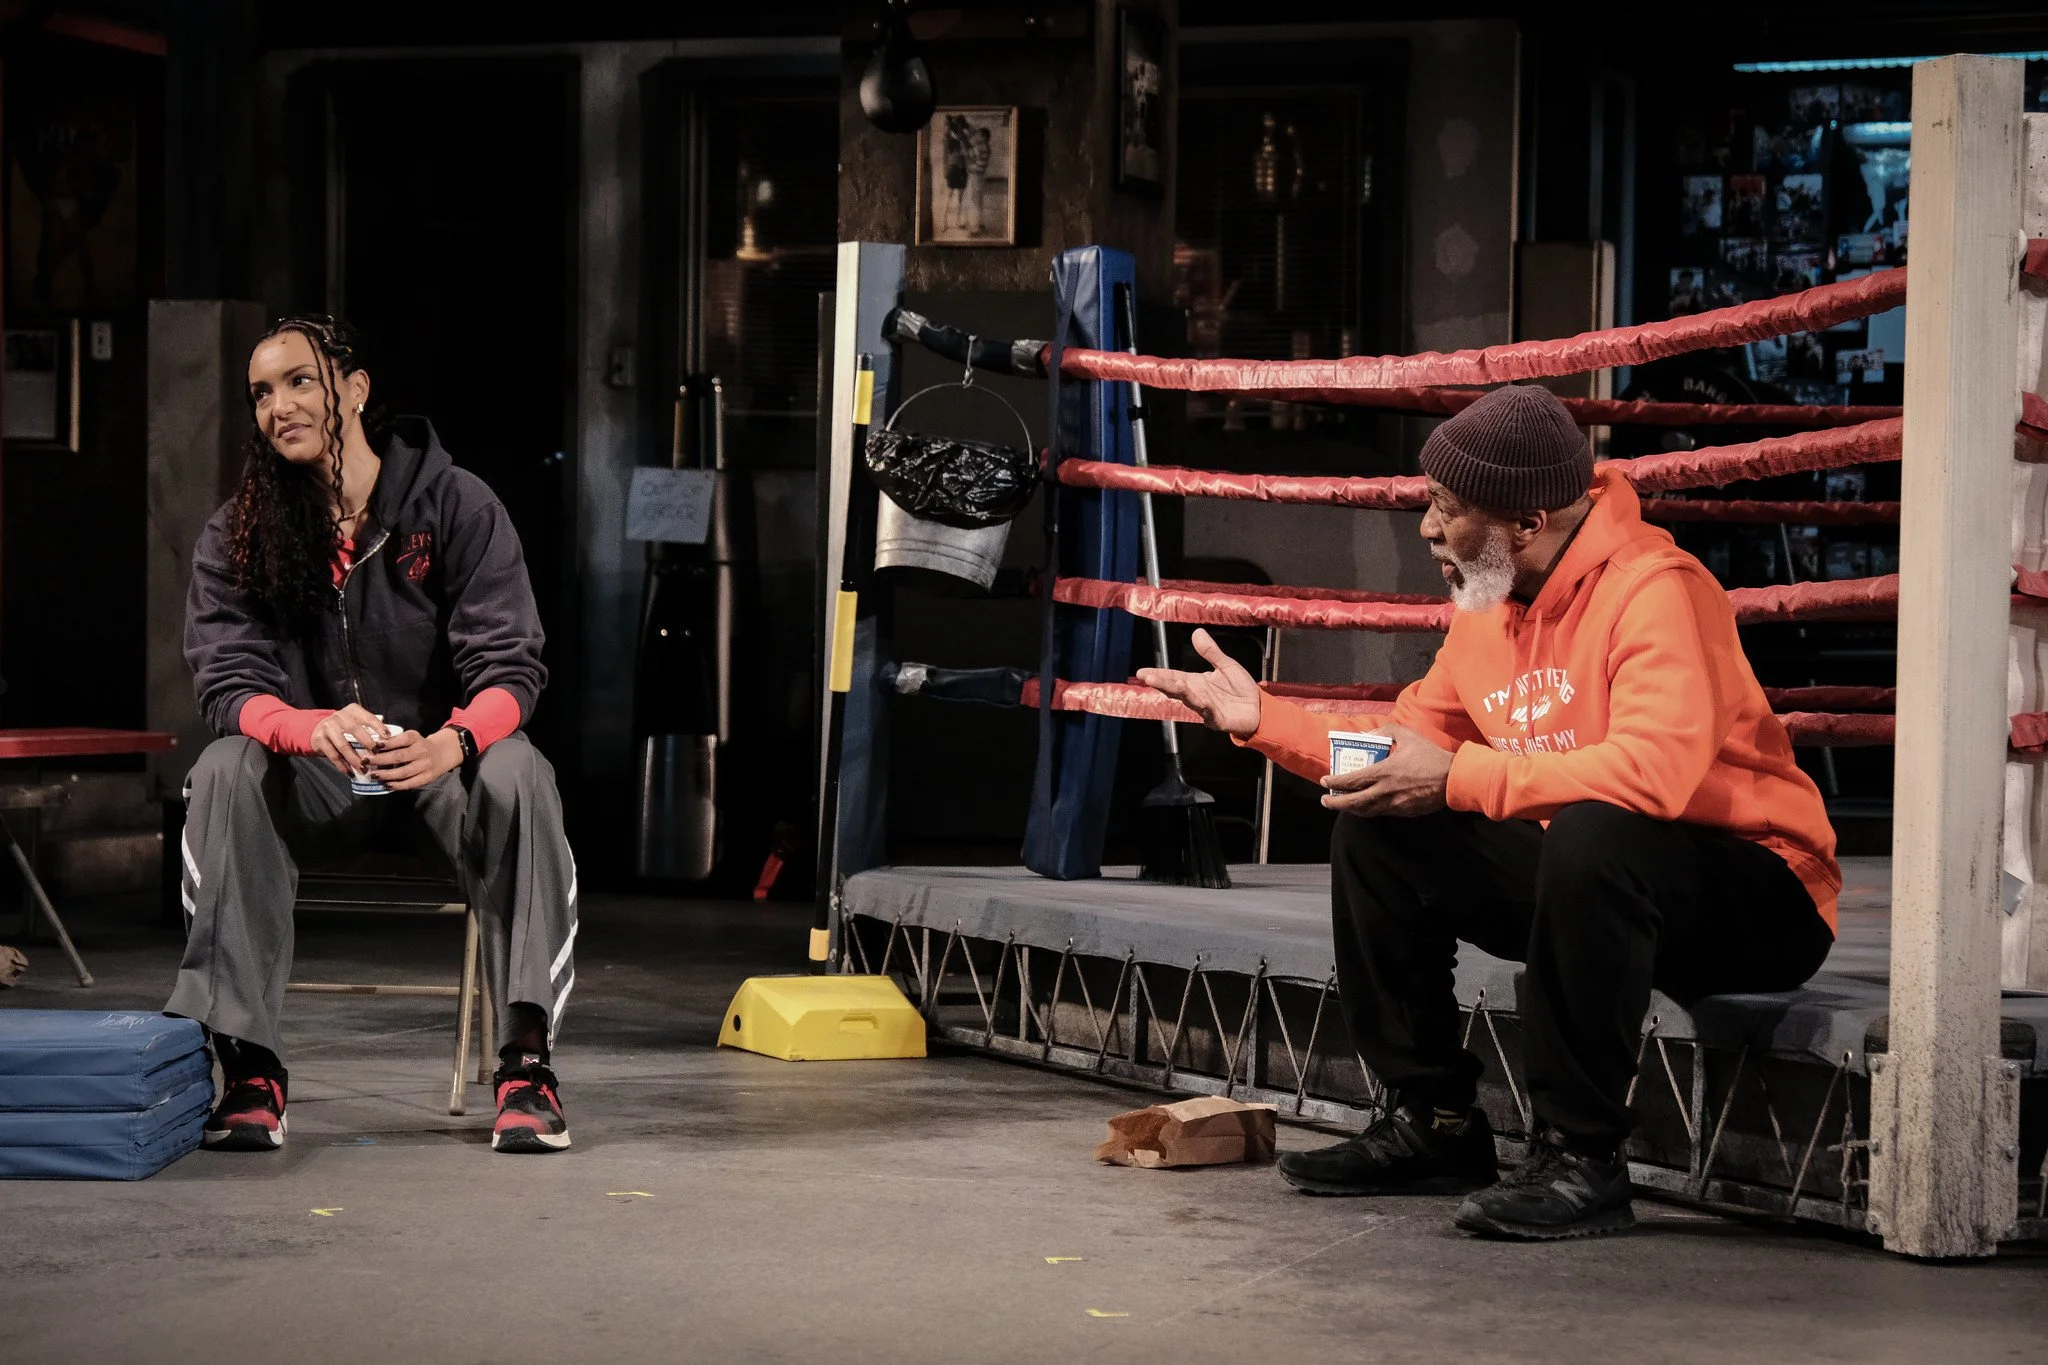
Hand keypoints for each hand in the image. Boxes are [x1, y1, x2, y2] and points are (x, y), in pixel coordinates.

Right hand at [309, 703, 389, 779]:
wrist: (317, 729)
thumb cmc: (344, 727)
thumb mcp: (355, 721)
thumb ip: (369, 728)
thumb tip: (388, 742)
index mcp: (353, 710)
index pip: (368, 717)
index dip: (379, 727)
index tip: (387, 738)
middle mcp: (340, 716)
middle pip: (355, 730)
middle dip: (368, 744)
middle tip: (376, 755)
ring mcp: (328, 727)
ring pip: (343, 746)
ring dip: (355, 760)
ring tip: (364, 769)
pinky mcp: (319, 739)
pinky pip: (333, 755)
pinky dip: (343, 766)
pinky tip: (350, 773)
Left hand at [363, 728, 465, 791]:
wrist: (442, 754)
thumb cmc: (419, 745)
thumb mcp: (410, 738)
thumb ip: (395, 740)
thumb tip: (375, 745)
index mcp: (416, 738)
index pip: (402, 739)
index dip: (389, 743)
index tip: (375, 746)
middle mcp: (422, 751)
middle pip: (399, 756)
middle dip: (381, 760)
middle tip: (366, 762)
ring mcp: (425, 765)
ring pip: (404, 772)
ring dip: (387, 774)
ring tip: (374, 775)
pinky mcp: (427, 777)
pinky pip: (410, 783)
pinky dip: (398, 785)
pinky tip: (387, 784)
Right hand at [1135, 629, 1262, 737]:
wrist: (1259, 708)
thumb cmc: (1241, 689)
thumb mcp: (1226, 665)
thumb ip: (1211, 652)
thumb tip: (1197, 632)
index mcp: (1196, 682)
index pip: (1173, 676)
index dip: (1158, 674)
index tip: (1142, 672)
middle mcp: (1197, 695)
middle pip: (1176, 688)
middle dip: (1162, 683)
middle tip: (1147, 677)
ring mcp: (1206, 708)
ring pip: (1190, 700)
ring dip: (1181, 692)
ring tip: (1173, 683)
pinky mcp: (1218, 719)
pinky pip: (1210, 712)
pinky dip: (1205, 707)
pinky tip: (1201, 700)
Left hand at [1320, 723, 1453, 817]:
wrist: (1453, 778)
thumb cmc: (1430, 755)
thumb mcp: (1407, 735)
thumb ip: (1386, 731)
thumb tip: (1369, 734)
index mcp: (1384, 772)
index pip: (1351, 781)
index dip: (1334, 782)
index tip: (1324, 780)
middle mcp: (1385, 792)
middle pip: (1353, 803)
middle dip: (1335, 803)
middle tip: (1325, 799)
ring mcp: (1395, 805)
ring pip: (1366, 811)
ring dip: (1351, 809)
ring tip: (1343, 803)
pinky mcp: (1404, 812)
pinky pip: (1382, 812)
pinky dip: (1370, 809)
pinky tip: (1367, 804)